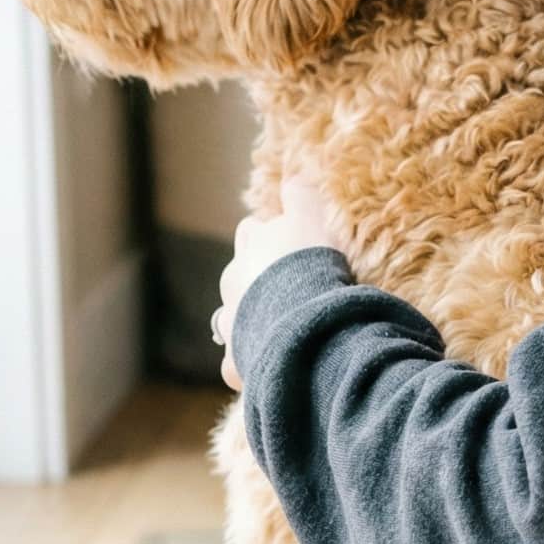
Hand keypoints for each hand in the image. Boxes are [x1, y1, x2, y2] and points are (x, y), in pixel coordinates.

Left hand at [214, 175, 343, 390]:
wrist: (302, 316)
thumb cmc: (308, 266)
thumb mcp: (309, 219)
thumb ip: (301, 196)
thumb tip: (294, 176)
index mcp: (251, 249)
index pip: (252, 233)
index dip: (269, 238)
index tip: (289, 247)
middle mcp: (234, 283)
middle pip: (238, 276)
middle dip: (255, 283)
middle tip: (286, 291)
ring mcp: (234, 324)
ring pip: (233, 321)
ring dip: (250, 323)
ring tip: (278, 329)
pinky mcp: (238, 362)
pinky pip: (238, 366)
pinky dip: (249, 366)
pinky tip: (268, 367)